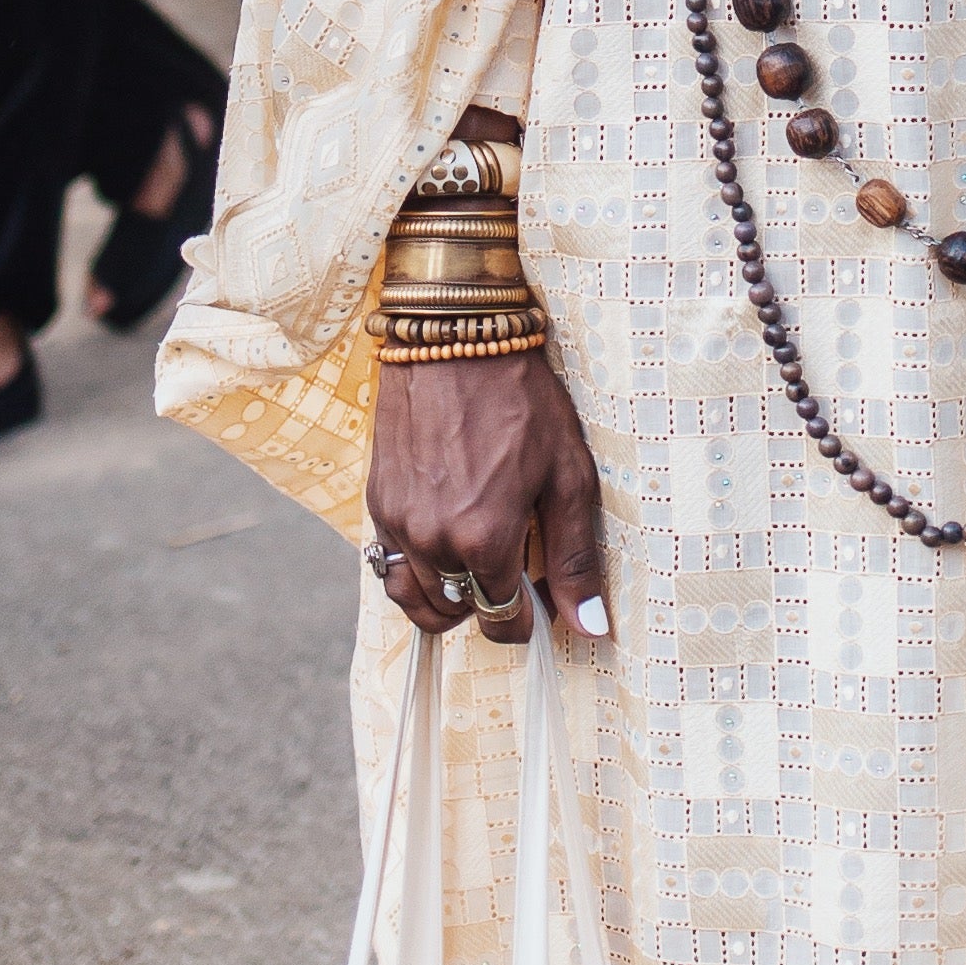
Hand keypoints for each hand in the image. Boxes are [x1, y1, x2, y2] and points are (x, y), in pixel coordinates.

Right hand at [364, 344, 609, 643]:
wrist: (455, 339)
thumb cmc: (522, 402)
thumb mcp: (567, 476)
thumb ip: (574, 557)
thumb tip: (588, 625)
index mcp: (485, 540)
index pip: (502, 622)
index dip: (526, 620)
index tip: (538, 604)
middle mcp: (433, 541)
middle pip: (458, 614)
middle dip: (489, 606)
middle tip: (513, 573)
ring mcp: (398, 523)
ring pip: (417, 598)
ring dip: (447, 596)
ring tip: (475, 566)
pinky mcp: (377, 501)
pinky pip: (389, 562)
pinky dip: (415, 568)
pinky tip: (444, 539)